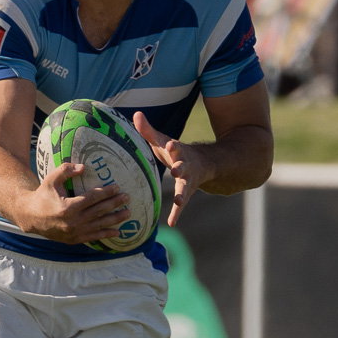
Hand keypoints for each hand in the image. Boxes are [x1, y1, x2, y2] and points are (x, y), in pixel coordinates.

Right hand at [13, 162, 130, 242]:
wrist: (31, 217)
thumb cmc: (43, 195)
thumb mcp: (51, 180)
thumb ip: (66, 170)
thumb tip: (84, 167)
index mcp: (67, 207)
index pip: (92, 198)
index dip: (106, 192)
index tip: (117, 187)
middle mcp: (73, 222)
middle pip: (99, 211)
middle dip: (115, 204)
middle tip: (127, 198)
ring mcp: (74, 232)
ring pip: (99, 225)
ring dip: (115, 219)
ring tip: (128, 213)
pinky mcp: (74, 239)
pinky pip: (93, 237)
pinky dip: (106, 234)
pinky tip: (117, 231)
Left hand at [134, 111, 211, 226]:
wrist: (202, 163)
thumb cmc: (174, 151)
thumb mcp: (163, 140)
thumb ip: (149, 130)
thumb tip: (136, 114)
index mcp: (178, 152)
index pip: (176, 148)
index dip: (174, 147)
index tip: (172, 145)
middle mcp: (185, 166)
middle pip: (183, 168)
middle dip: (181, 169)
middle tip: (177, 172)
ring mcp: (187, 181)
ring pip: (185, 187)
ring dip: (182, 194)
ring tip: (180, 201)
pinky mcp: (186, 192)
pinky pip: (181, 205)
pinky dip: (177, 214)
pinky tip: (171, 223)